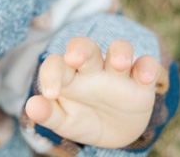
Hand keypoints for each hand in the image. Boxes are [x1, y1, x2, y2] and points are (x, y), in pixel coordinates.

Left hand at [25, 37, 158, 148]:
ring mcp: (118, 73)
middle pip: (85, 47)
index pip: (56, 64)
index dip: (50, 74)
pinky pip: (147, 65)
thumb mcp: (64, 121)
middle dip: (81, 48)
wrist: (113, 133)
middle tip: (75, 57)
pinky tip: (144, 77)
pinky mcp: (142, 82)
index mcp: (69, 75)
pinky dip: (148, 67)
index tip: (50, 94)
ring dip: (119, 52)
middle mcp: (92, 68)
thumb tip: (31, 106)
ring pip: (120, 48)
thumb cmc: (82, 119)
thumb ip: (48, 114)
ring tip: (118, 64)